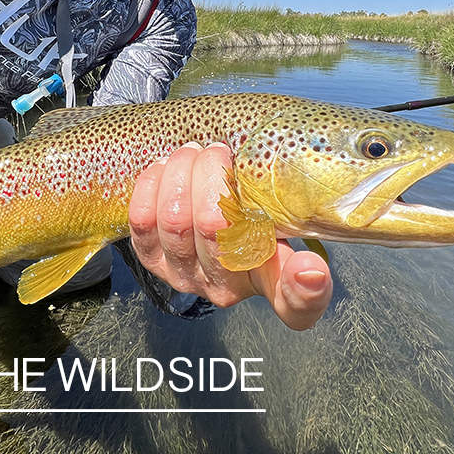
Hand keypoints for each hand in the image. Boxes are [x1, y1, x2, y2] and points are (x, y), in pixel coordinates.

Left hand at [128, 142, 332, 330]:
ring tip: (191, 152)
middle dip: (211, 176)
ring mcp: (184, 277)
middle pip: (216, 229)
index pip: (296, 303)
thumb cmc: (250, 219)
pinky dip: (151, 186)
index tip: (311, 269)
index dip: (305, 290)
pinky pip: (142, 221)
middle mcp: (227, 288)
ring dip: (180, 174)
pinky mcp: (152, 261)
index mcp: (271, 282)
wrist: (206, 224)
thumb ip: (295, 227)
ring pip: (175, 220)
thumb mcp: (281, 221)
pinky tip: (164, 168)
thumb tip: (310, 270)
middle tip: (216, 150)